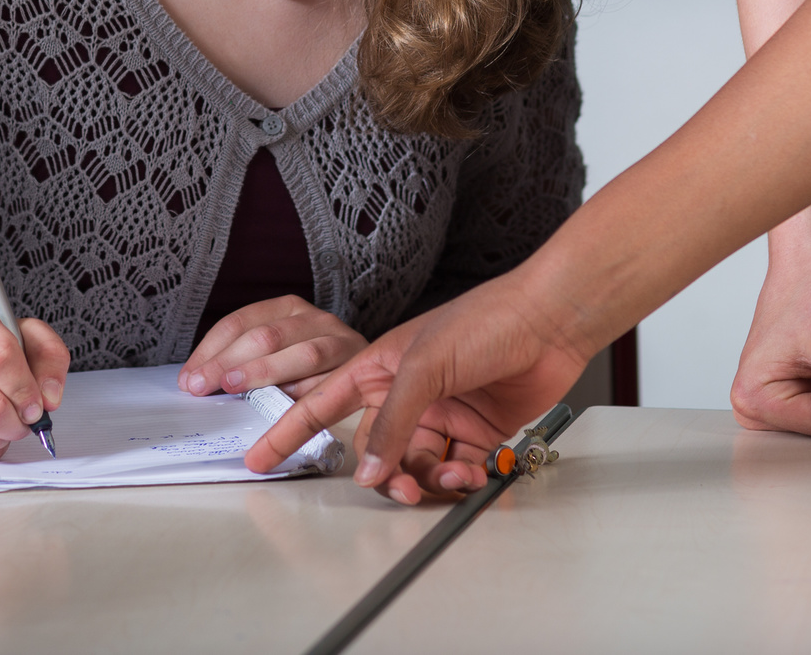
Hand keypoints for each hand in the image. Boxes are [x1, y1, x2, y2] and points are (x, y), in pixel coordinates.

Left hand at [182, 296, 366, 397]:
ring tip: (236, 387)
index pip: (239, 322)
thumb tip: (199, 383)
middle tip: (203, 385)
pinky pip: (330, 375)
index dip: (211, 350)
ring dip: (265, 372)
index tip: (189, 378)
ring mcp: (337, 336)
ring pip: (299, 352)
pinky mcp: (358, 359)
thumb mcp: (279, 355)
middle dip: (229, 361)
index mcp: (284, 308)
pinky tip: (285, 406)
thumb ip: (245, 364)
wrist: (381, 367)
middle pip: (264, 335)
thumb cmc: (317, 366)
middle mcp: (311, 316)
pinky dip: (306, 390)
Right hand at [244, 272, 587, 503]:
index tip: (260, 458)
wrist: (550, 322)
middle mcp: (406, 393)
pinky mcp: (476, 430)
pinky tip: (475, 469)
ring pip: (416, 465)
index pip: (322, 404)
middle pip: (376, 450)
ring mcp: (441, 413)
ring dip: (431, 478)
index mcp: (378, 367)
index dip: (288, 432)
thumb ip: (392, 421)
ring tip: (455, 472)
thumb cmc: (484, 320)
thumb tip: (369, 468)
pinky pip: (453, 467)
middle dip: (387, 475)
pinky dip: (461, 476)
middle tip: (403, 490)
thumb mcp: (424, 366)